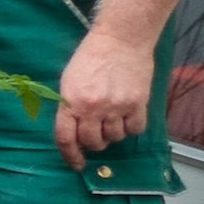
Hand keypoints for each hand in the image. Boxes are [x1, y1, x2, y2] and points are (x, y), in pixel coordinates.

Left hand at [55, 25, 154, 167]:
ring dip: (114, 134)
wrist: (120, 39)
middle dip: (94, 143)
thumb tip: (73, 132)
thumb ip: (70, 107)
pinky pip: (136, 129)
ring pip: (115, 138)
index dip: (70, 155)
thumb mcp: (69, 81)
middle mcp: (92, 107)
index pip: (66, 138)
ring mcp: (116, 106)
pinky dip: (132, 127)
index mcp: (71, 102)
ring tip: (113, 118)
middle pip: (93, 142)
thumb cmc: (91, 57)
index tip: (76, 164)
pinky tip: (129, 116)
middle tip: (97, 132)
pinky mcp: (137, 103)